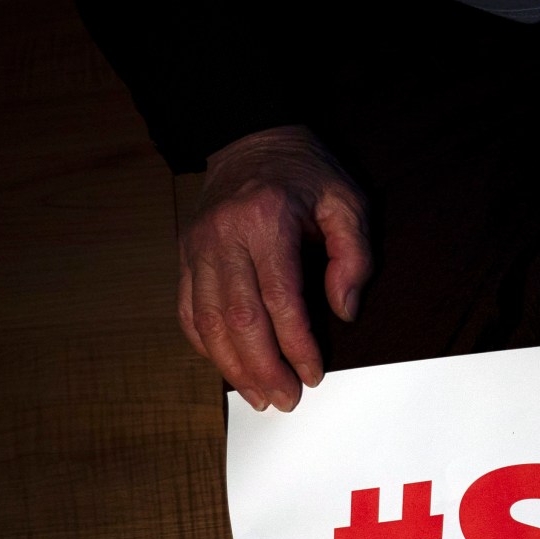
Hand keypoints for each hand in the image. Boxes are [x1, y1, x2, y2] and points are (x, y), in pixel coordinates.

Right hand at [180, 126, 372, 411]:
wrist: (250, 138)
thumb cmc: (304, 174)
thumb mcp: (346, 201)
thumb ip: (354, 255)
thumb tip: (344, 311)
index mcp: (266, 221)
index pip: (280, 299)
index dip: (297, 345)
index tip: (314, 374)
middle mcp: (224, 236)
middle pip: (238, 319)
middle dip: (263, 368)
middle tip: (286, 401)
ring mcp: (198, 247)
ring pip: (208, 322)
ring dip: (233, 368)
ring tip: (259, 397)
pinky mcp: (186, 256)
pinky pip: (189, 312)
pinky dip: (207, 346)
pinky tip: (229, 369)